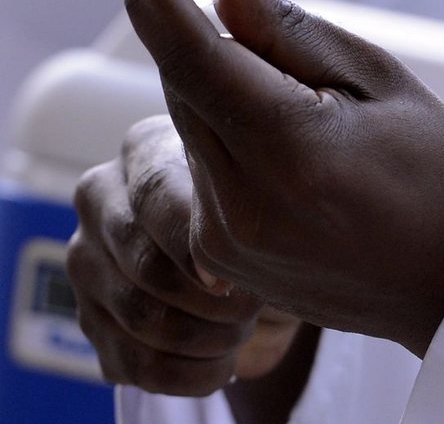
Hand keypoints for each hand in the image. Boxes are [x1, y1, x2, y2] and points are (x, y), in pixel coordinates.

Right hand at [67, 116, 301, 395]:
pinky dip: (191, 373)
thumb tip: (240, 236)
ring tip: (243, 330)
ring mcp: (89, 261)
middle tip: (253, 308)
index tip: (238, 275)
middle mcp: (102, 200)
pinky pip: (135, 363)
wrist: (271, 262)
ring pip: (141, 317)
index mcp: (144, 150)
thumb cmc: (273, 215)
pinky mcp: (93, 320)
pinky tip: (224, 362)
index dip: (199, 243)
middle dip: (214, 302)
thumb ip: (255, 197)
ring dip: (208, 338)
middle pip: (146, 265)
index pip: (155, 193)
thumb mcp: (274, 196)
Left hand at [124, 0, 443, 357]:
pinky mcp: (217, 258)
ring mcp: (223, 240)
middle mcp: (241, 204)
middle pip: (180, 83)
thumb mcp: (381, 82)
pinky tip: (290, 160)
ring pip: (188, 126)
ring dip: (223, 96)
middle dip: (208, 39)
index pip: (187, 52)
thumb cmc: (438, 178)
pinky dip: (229, 142)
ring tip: (305, 118)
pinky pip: (198, 171)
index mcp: (291, 151)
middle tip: (263, 28)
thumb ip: (288, 27)